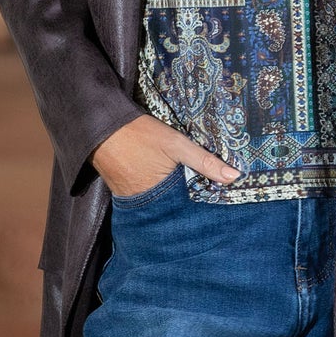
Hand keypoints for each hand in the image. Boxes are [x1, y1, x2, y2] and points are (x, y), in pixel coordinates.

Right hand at [91, 114, 239, 196]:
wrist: (100, 126)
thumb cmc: (140, 135)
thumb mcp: (177, 144)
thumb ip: (205, 161)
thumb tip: (235, 177)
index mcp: (161, 197)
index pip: (190, 210)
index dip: (203, 207)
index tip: (219, 206)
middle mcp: (146, 205)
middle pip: (175, 211)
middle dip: (189, 208)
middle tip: (207, 203)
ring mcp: (133, 200)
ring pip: (162, 205)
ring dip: (174, 201)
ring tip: (190, 195)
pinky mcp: (124, 192)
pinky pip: (148, 198)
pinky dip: (159, 194)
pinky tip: (167, 186)